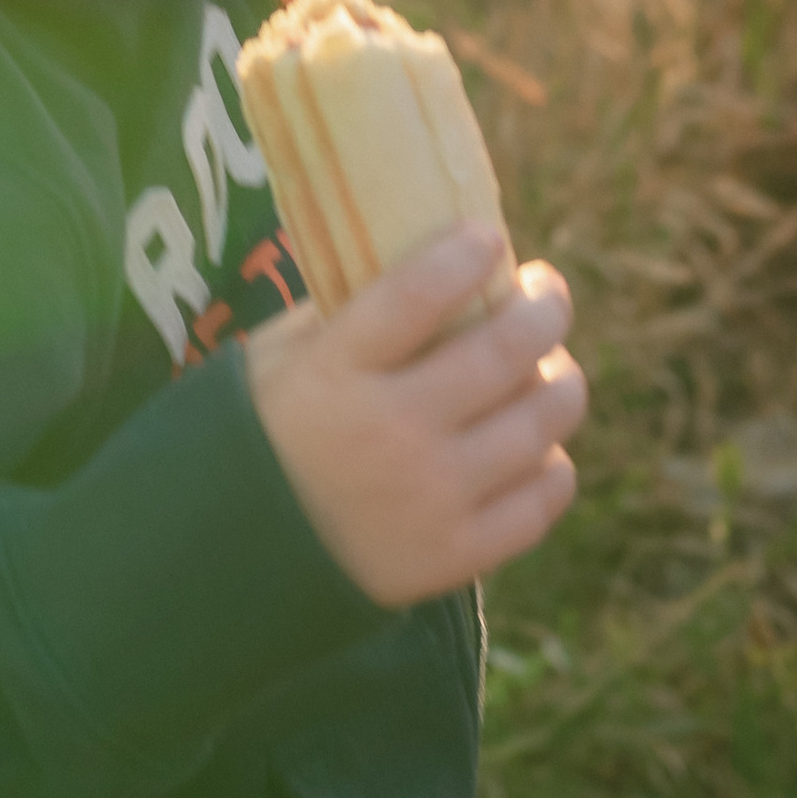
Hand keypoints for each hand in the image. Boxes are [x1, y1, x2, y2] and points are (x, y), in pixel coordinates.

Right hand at [243, 224, 584, 607]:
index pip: (419, 293)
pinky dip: (552, 464)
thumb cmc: (263, 436)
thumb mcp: (278, 358)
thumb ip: (347, 311)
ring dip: (561, 380)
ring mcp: (428, 499)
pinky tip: (537, 447)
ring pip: (541, 423)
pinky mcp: (452, 556)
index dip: (468, 253)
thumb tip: (432, 265)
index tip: (487, 238)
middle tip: (544, 296)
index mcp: (333, 373)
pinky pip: (540, 501)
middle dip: (544, 308)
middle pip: (505, 352)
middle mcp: (388, 433)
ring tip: (551, 368)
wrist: (234, 559)